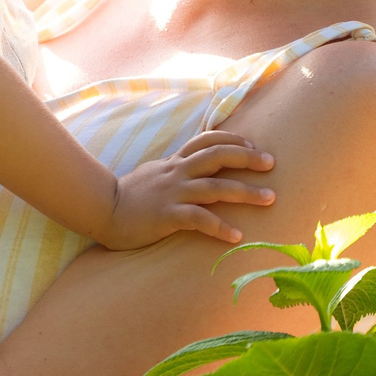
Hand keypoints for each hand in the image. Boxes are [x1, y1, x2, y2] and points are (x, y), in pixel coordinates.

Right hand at [104, 127, 276, 247]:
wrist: (102, 211)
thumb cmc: (129, 197)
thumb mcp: (154, 174)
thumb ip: (175, 169)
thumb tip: (194, 167)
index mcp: (174, 163)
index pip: (206, 140)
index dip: (232, 140)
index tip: (253, 147)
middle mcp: (176, 173)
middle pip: (217, 157)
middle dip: (247, 158)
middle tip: (272, 163)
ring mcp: (172, 193)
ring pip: (215, 187)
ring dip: (245, 192)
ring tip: (270, 198)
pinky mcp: (167, 216)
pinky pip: (199, 219)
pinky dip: (220, 227)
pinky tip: (236, 236)